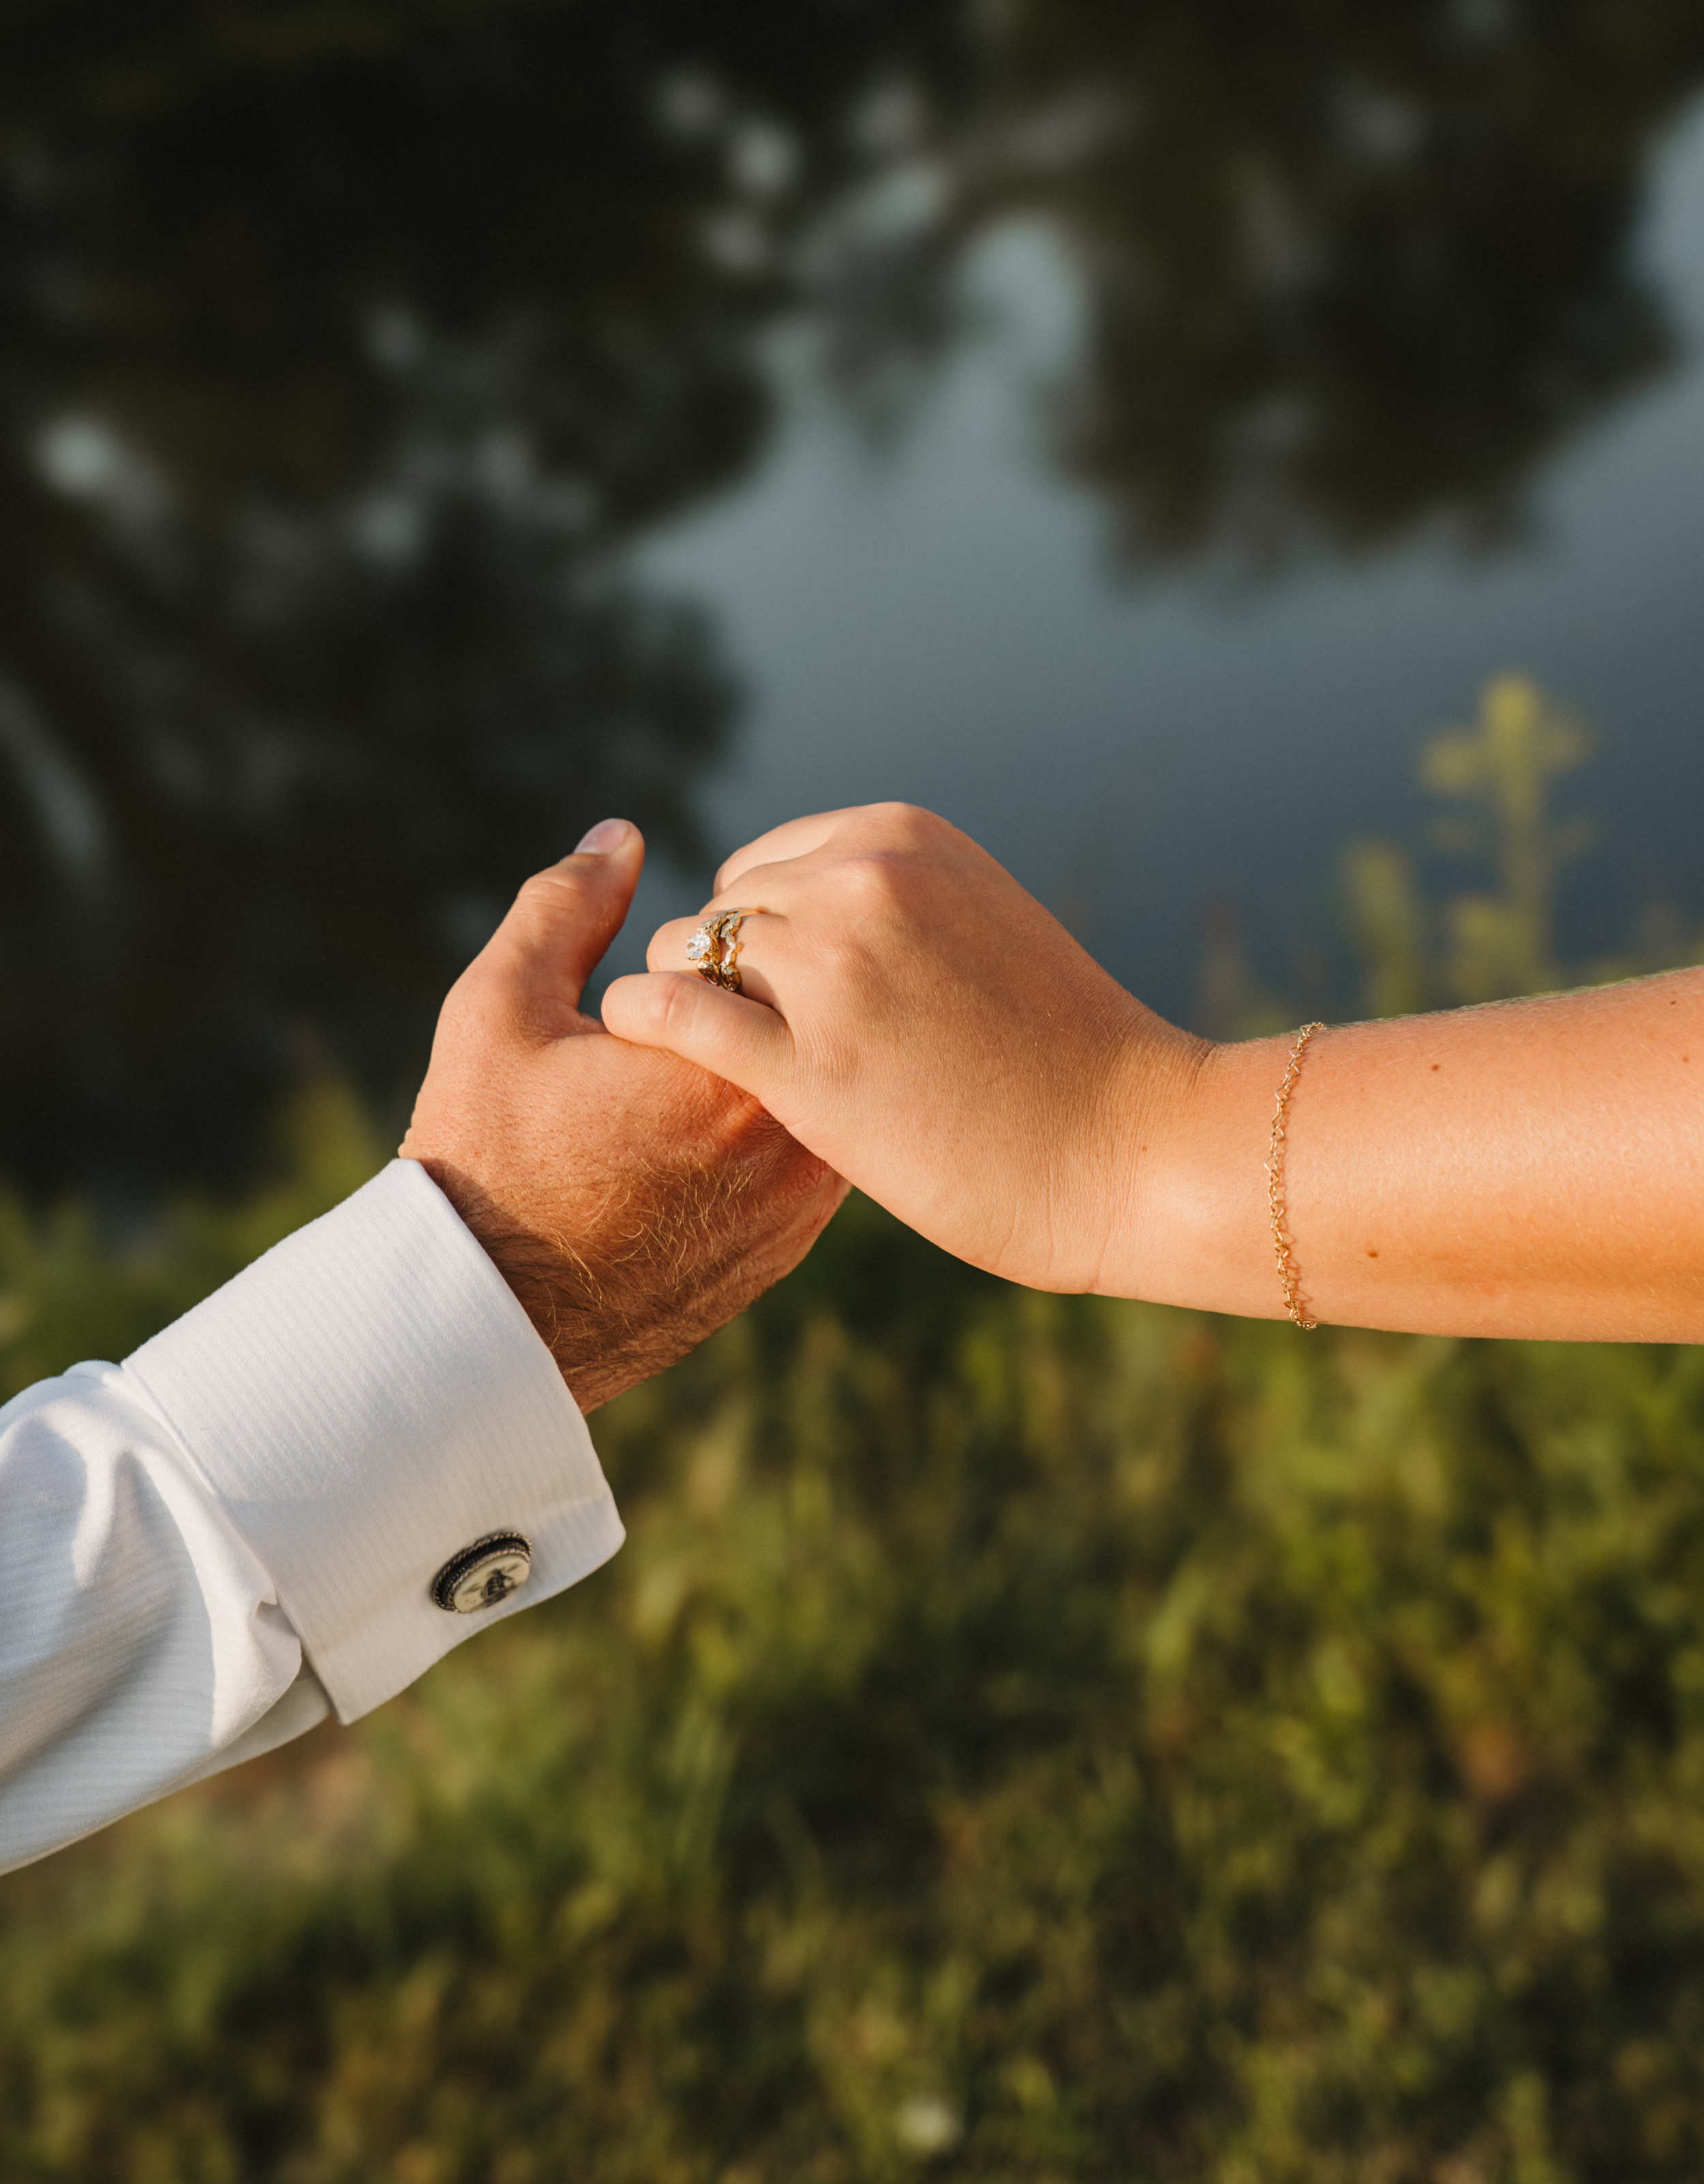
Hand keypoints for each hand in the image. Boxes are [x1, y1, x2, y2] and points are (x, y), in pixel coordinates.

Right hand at [400, 820, 846, 1410]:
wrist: (490, 1320)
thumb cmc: (485, 1158)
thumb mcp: (501, 1010)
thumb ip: (566, 907)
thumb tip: (621, 836)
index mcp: (729, 1067)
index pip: (773, 950)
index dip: (719, 937)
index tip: (675, 955)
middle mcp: (790, 1138)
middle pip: (816, 1016)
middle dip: (765, 992)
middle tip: (696, 997)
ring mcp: (800, 1201)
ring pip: (827, 1086)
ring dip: (783, 1058)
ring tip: (695, 1064)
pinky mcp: (791, 1244)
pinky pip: (817, 1151)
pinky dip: (785, 1121)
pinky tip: (711, 1122)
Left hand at [601, 804, 1201, 1293]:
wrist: (1139, 1149)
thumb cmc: (1069, 1059)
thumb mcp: (983, 926)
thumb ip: (897, 908)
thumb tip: (803, 926)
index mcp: (905, 837)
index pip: (767, 864)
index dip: (757, 934)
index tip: (778, 993)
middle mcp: (860, 881)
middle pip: (723, 909)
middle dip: (726, 974)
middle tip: (754, 1044)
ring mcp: (832, 969)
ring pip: (686, 953)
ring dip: (687, 1004)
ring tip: (715, 1067)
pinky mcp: (807, 1064)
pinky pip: (674, 1015)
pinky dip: (645, 1026)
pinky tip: (648, 1052)